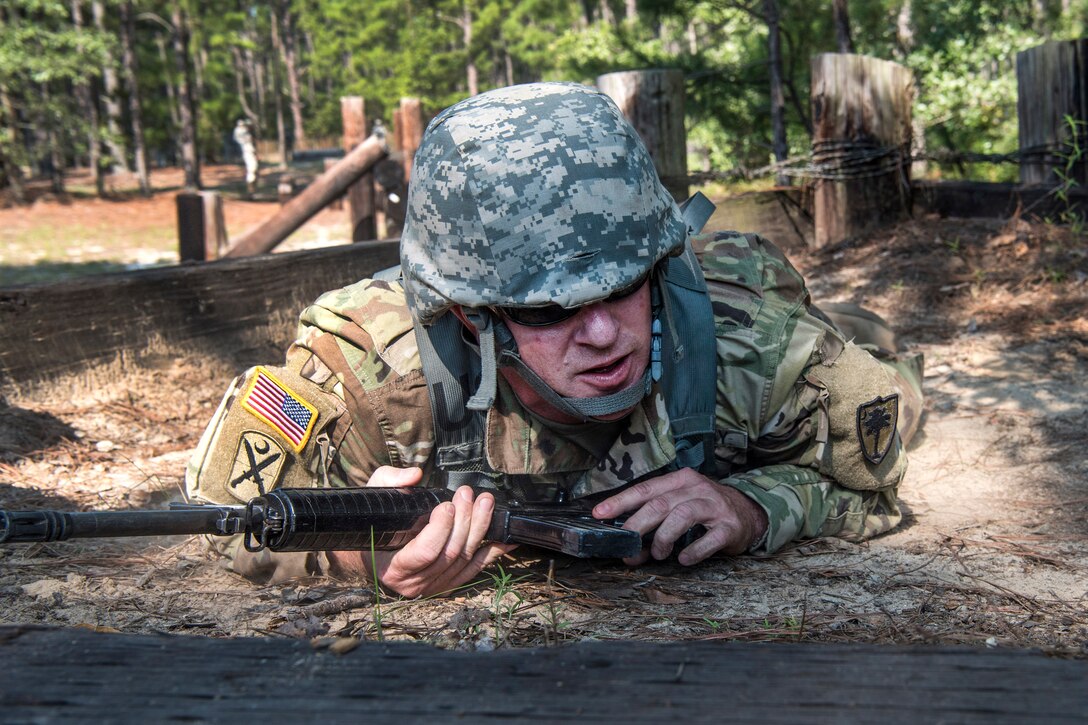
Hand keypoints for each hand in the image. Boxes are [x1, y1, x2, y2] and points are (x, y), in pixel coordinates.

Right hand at [327, 467, 514, 597]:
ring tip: (485, 504)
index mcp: (393, 567)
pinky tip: (506, 537)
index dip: (439, 530)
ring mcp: (434, 586)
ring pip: (464, 559)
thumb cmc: (373, 526)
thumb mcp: (374, 498)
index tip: (447, 506)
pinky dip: (493, 553)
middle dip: (464, 521)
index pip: (423, 552)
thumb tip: (415, 475)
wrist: (372, 556)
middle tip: (469, 495)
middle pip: (450, 553)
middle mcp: (414, 583)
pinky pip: (475, 569)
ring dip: (479, 530)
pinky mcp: (449, 583)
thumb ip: (390, 482)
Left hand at [591, 468, 767, 565]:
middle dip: (637, 524)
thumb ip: (655, 522)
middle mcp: (697, 488)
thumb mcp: (680, 506)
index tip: (600, 514)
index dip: (620, 501)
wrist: (749, 514)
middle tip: (625, 543)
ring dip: (664, 537)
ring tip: (658, 554)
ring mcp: (715, 506)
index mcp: (680, 480)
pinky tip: (683, 559)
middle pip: (660, 503)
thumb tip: (627, 545)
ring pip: (682, 515)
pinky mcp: (729, 526)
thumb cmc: (706, 510)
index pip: (645, 489)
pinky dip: (693, 551)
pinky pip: (709, 539)